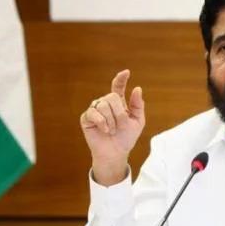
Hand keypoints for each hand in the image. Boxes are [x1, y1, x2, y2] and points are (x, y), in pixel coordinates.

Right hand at [80, 70, 145, 185]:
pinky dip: (102, 122)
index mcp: (119, 103)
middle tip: (120, 126)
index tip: (126, 72)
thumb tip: (137, 88)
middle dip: (119, 113)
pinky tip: (105, 130)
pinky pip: (93, 113)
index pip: (118, 87)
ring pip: (103, 105)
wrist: (115, 153)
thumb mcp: (137, 122)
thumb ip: (138, 106)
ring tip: (112, 130)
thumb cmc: (126, 138)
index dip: (121, 79)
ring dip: (111, 120)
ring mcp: (95, 109)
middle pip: (112, 97)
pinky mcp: (86, 118)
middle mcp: (106, 103)